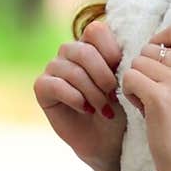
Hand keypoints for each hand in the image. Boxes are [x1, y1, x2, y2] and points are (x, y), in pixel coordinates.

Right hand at [32, 19, 126, 169]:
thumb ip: (123, 60)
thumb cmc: (120, 109)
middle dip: (103, 76)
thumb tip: (127, 48)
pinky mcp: (42, 86)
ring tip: (103, 109)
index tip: (123, 74)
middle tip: (114, 96)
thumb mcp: (128, 82)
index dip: (111, 52)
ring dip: (92, 92)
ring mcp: (54, 67)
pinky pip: (55, 85)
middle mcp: (70, 52)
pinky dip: (75, 98)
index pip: (96, 30)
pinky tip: (86, 110)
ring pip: (71, 70)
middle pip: (84, 50)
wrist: (107, 139)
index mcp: (91, 44)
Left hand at [121, 21, 170, 170]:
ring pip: (136, 63)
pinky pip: (129, 79)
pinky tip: (144, 110)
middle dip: (144, 69)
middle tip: (155, 93)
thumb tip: (150, 45)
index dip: (160, 39)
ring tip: (151, 104)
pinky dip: (130, 94)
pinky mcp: (160, 97)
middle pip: (149, 48)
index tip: (158, 61)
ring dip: (136, 83)